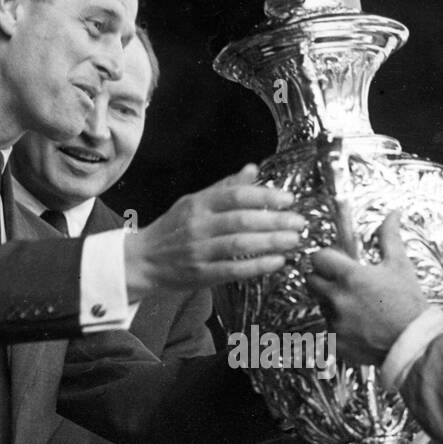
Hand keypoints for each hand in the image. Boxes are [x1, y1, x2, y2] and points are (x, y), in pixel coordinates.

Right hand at [124, 166, 302, 297]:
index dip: (265, 196)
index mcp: (198, 203)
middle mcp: (198, 225)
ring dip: (271, 243)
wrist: (142, 260)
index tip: (288, 199)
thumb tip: (253, 169)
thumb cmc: (172, 229)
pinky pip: (233, 270)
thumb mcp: (193, 201)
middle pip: (242, 220)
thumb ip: (225, 187)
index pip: (236, 195)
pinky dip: (257, 266)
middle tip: (299, 222)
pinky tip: (277, 262)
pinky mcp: (201, 274)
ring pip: (240, 245)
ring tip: (294, 240)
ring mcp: (199, 251)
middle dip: (275, 221)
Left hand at [307, 211, 429, 364]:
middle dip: (322, 278)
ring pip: (320, 305)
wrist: (415, 343)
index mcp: (350, 276)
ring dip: (331, 302)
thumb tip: (393, 213)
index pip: (317, 258)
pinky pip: (328, 328)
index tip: (335, 262)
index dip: (325, 257)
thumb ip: (390, 237)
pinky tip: (359, 325)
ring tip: (357, 306)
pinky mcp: (335, 342)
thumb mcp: (400, 265)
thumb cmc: (409, 303)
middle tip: (341, 282)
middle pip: (310, 281)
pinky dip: (339, 326)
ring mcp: (334, 322)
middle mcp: (337, 298)